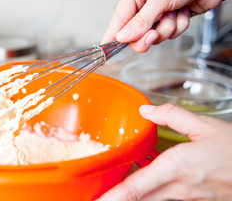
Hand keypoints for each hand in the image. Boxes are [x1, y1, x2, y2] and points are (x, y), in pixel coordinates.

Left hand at [97, 103, 231, 200]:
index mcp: (175, 168)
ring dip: (131, 197)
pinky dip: (148, 195)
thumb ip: (172, 116)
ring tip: (114, 190)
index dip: (111, 198)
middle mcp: (176, 189)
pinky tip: (145, 183)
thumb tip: (145, 110)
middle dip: (115, 200)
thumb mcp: (206, 127)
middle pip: (137, 200)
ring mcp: (185, 199)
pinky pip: (163, 200)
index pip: (134, 189)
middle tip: (96, 195)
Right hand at [101, 0, 231, 51]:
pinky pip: (169, 35)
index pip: (118, 19)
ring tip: (175, 12)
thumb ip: (141, 20)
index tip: (104, 50)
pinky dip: (178, 26)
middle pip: (135, 35)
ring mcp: (156, 14)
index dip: (111, 36)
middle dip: (148, 35)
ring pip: (153, 37)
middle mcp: (143, 5)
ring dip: (167, 28)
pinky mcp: (169, 21)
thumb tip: (123, 36)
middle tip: (155, 32)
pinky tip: (182, 12)